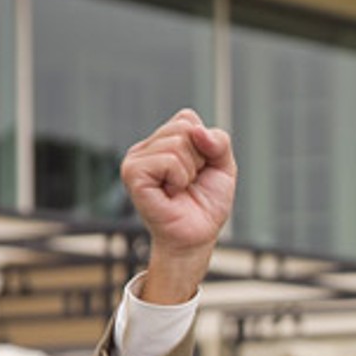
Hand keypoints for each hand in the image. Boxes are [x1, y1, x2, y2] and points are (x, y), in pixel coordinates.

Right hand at [120, 109, 237, 302]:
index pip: (187, 119)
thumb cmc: (206, 204)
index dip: (204, 145)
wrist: (197, 236)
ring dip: (190, 171)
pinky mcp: (132, 174)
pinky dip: (180, 177)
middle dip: (198, 157)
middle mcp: (145, 148)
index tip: (199, 170)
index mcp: (161, 141)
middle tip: (189, 182)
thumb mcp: (223, 166)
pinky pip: (168, 160)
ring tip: (180, 188)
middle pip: (184, 128)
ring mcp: (135, 160)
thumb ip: (219, 141)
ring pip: (177, 143)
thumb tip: (196, 130)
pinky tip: (172, 192)